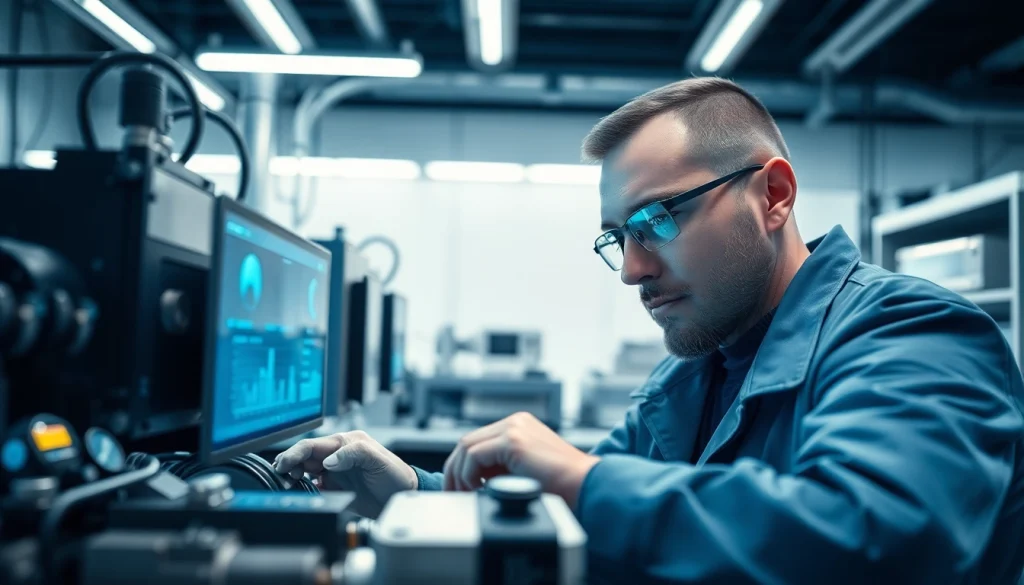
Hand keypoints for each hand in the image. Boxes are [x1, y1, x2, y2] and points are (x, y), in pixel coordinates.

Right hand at [273, 430, 416, 517]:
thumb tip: (328, 461)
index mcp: (345, 443)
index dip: (296, 453)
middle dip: (289, 464)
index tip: (284, 464)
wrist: (401, 499)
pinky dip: (302, 490)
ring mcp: (334, 473)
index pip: (314, 445)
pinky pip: (312, 488)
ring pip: (304, 471)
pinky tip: (298, 493)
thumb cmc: (394, 474)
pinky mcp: (334, 490)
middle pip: (304, 457)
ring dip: (292, 476)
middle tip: (280, 475)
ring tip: (286, 484)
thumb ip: (353, 454)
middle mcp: (336, 456)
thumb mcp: (377, 459)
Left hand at [443, 412, 599, 507]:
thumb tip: (474, 480)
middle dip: (454, 470)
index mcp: (519, 426)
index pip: (477, 441)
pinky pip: (474, 456)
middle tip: (452, 494)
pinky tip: (477, 489)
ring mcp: (514, 428)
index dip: (461, 466)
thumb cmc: (563, 486)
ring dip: (459, 474)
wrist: (586, 486)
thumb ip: (501, 467)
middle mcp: (515, 421)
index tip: (457, 488)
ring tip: (463, 495)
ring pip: (467, 446)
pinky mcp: (513, 441)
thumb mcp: (524, 470)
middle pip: (468, 441)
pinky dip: (468, 475)